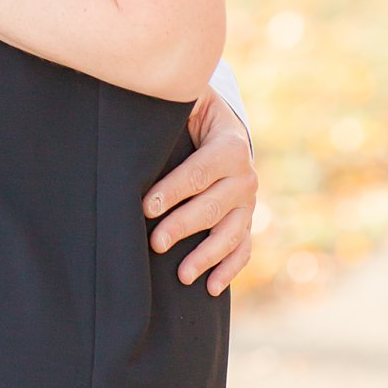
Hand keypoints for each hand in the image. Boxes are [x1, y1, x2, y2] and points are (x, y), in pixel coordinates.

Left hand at [144, 86, 256, 294]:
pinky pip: (243, 249)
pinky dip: (229, 269)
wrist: (224, 128)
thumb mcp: (189, 101)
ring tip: (182, 275)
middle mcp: (244, 177)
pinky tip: (211, 288)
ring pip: (229, 233)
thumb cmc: (194, 114)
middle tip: (155, 242)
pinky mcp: (246, 221)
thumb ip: (172, 101)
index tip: (146, 207)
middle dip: (182, 226)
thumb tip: (140, 99)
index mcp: (229, 147)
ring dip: (206, 256)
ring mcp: (247, 203)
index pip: (198, 173)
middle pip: (211, 207)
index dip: (172, 191)